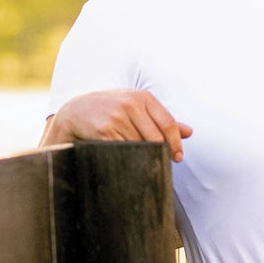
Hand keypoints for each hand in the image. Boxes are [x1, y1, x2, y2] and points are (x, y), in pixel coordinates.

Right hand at [42, 89, 191, 162]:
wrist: (74, 112)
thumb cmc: (110, 110)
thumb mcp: (136, 108)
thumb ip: (161, 119)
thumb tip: (189, 132)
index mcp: (143, 98)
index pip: (168, 124)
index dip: (175, 143)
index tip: (178, 157)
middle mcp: (130, 105)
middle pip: (156, 138)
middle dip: (160, 153)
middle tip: (160, 165)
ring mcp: (116, 117)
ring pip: (139, 146)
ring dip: (141, 158)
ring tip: (138, 162)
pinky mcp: (103, 130)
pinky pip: (122, 151)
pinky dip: (127, 159)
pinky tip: (125, 161)